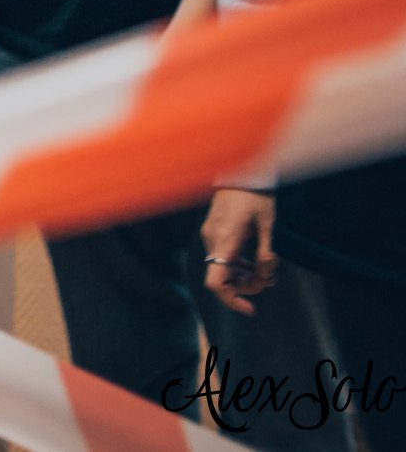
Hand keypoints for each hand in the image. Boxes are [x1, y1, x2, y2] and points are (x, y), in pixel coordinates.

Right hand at [203, 187, 277, 314]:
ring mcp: (211, 237)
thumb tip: (265, 275)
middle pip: (222, 279)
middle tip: (271, 281)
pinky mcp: (215, 233)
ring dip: (244, 277)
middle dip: (246, 287)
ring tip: (269, 273)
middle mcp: (213, 241)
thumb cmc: (257, 196)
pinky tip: (257, 263)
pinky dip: (239, 267)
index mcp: (226, 240)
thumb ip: (266, 252)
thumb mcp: (268, 224)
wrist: (240, 172)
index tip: (251, 309)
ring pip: (223, 270)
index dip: (232, 301)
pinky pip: (223, 258)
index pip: (217, 282)